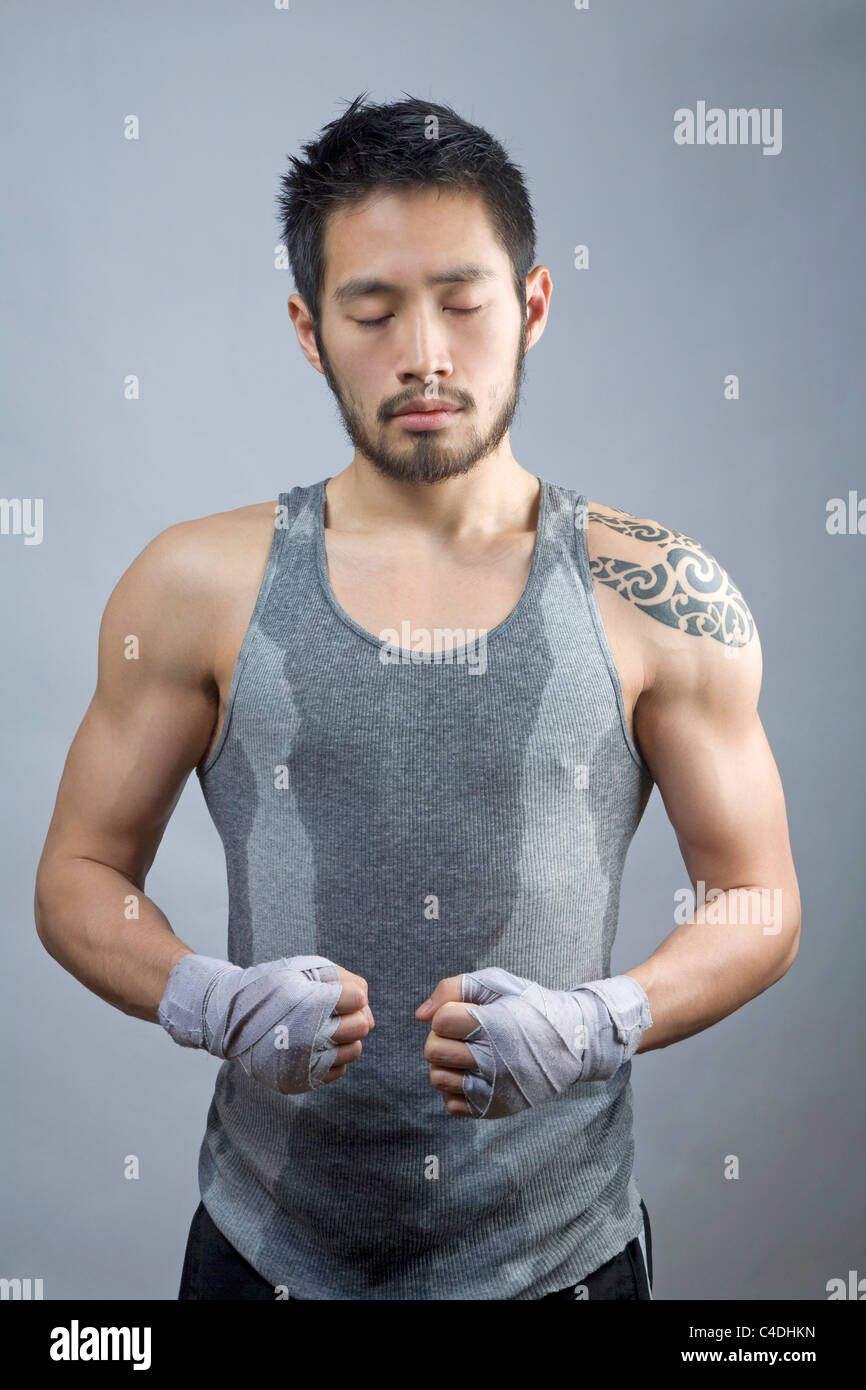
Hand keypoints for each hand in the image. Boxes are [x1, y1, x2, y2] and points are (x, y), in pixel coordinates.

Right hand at [159, 952, 373, 1094]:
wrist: (228, 1017)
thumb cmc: (269, 987)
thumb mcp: (301, 968)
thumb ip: (341, 978)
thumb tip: (366, 1005)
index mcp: (309, 1003)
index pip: (358, 998)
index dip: (348, 993)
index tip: (334, 993)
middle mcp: (308, 1036)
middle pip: (360, 1026)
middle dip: (351, 1014)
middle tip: (332, 1011)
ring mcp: (303, 1061)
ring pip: (353, 1050)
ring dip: (345, 1037)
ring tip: (324, 1028)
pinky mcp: (299, 1079)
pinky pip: (338, 1071)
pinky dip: (333, 1057)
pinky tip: (317, 1045)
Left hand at [416, 967, 650, 1118]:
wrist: (573, 1044)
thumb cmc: (531, 1007)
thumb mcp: (497, 983)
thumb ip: (454, 988)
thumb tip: (420, 1014)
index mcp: (496, 1027)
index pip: (441, 1021)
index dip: (451, 1012)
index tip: (472, 1013)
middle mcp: (494, 1062)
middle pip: (433, 1050)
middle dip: (443, 1036)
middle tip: (466, 1033)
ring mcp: (493, 1089)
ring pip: (437, 1077)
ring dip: (446, 1062)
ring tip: (468, 1052)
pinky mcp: (493, 1109)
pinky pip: (450, 1103)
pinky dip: (456, 1087)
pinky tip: (474, 1073)